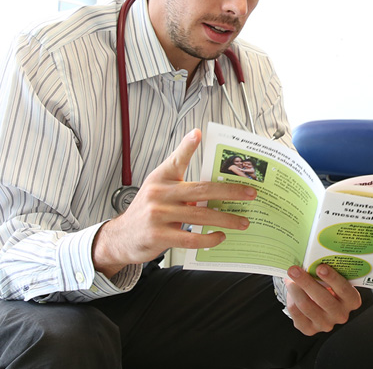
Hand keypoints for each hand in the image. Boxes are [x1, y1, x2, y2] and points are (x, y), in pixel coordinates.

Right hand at [92, 129, 256, 275]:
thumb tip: (216, 189)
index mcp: (161, 178)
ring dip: (226, 219)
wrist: (121, 236)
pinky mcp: (159, 236)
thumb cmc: (147, 210)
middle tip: (251, 193)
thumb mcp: (158, 189)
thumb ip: (182, 185)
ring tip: (243, 221)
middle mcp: (158, 193)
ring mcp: (158, 215)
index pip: (176, 159)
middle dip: (230, 192)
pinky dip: (209, 238)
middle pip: (201, 191)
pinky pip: (191, 238)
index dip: (187, 146)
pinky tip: (220, 236)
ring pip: (200, 216)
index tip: (198, 134)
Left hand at [283, 264, 363, 335]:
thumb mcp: (333, 278)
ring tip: (289, 277)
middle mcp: (341, 315)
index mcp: (352, 300)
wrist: (319, 302)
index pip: (344, 290)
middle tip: (294, 269)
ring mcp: (325, 324)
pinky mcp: (309, 329)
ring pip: (306, 306)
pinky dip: (291, 298)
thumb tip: (310, 257)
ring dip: (295, 289)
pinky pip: (296, 313)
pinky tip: (291, 288)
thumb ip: (327, 270)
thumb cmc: (327, 285)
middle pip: (323, 299)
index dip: (333, 278)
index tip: (320, 267)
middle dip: (307, 282)